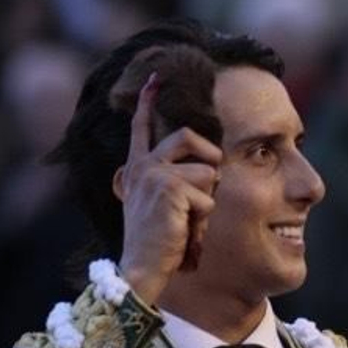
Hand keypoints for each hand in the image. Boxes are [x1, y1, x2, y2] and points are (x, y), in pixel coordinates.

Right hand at [115, 74, 222, 306]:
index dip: (148, 102)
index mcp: (137, 169)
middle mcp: (142, 167)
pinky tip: (183, 232)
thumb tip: (210, 168)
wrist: (141, 269)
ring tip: (187, 224)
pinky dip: (203, 219)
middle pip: (186, 135)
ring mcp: (154, 176)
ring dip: (206, 202)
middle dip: (207, 154)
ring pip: (207, 173)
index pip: (142, 128)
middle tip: (207, 180)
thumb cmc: (158, 244)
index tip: (154, 78)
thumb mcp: (162, 207)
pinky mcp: (168, 189)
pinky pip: (207, 197)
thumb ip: (175, 183)